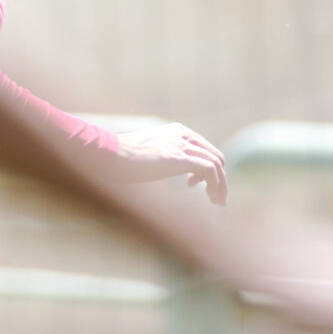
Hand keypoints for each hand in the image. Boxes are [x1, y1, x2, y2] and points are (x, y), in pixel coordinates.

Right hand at [112, 123, 227, 204]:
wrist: (111, 155)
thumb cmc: (123, 158)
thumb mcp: (148, 152)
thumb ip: (162, 155)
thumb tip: (162, 166)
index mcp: (176, 131)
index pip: (205, 148)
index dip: (208, 169)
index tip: (195, 185)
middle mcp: (182, 135)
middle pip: (215, 155)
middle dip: (220, 179)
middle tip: (217, 199)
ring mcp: (181, 145)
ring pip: (216, 163)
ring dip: (220, 185)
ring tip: (217, 202)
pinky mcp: (179, 157)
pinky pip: (209, 169)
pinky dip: (215, 184)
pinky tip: (208, 196)